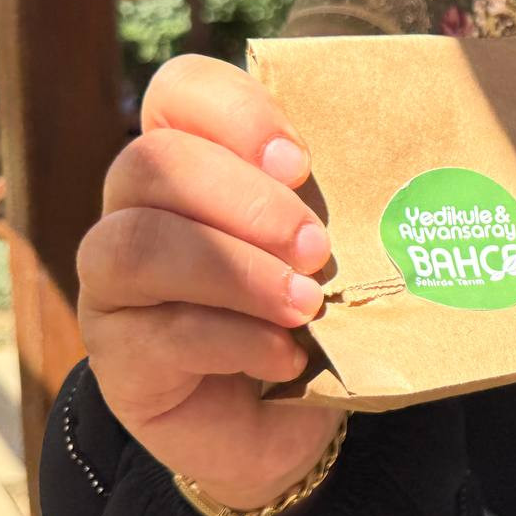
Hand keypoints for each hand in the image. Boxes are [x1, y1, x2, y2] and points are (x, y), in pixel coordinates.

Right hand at [77, 54, 342, 509]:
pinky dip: (236, 340)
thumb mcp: (330, 251)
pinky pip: (162, 333)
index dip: (235, 112)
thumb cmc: (310, 314)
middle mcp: (134, 211)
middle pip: (154, 164)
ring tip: (306, 303)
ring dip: (236, 272)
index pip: (181, 91)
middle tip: (316, 246)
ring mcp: (113, 286)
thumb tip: (401, 180)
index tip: (298, 163)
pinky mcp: (119, 358)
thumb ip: (337, 206)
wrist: (282, 424)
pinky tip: (286, 357)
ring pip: (138, 246)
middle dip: (245, 201)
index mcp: (190, 161)